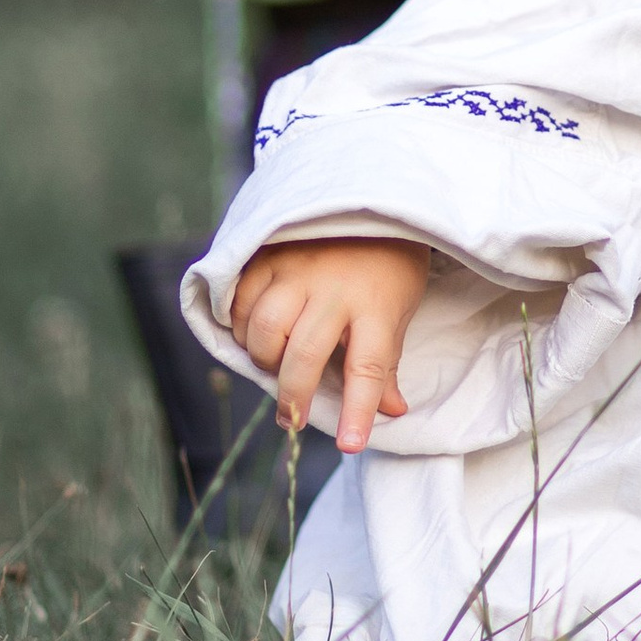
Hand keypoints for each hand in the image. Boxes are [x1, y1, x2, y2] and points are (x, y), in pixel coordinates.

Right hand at [228, 234, 429, 445]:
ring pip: (264, 329)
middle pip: (303, 356)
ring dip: (263, 358)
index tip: (350, 445)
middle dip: (293, 397)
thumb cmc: (388, 264)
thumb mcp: (398, 309)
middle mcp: (334, 289)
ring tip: (273, 365)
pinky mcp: (268, 254)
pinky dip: (241, 325)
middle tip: (292, 419)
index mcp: (376, 306)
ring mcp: (297, 269)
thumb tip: (391, 410)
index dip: (357, 410)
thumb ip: (386, 361)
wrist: (370, 195)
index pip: (367, 368)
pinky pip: (241, 300)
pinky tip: (253, 333)